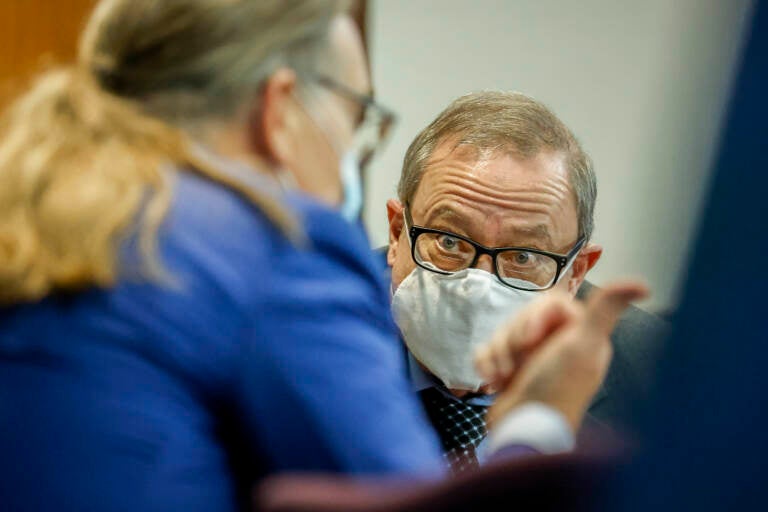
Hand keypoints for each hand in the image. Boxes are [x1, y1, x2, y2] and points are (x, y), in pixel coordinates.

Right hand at [474, 280, 647, 432]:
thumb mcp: (583, 345)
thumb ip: (607, 310)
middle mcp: (557, 345)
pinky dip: (486, 363)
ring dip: (498, 354)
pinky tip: (492, 380)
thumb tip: (642, 286)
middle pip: (522, 317)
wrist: (523, 431)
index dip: (534, 317)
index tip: (532, 339)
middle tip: (520, 359)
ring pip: (502, 333)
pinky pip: (487, 350)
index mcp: (579, 336)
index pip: (548, 303)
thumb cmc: (555, 390)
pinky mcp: (508, 371)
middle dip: (512, 338)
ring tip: (506, 376)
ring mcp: (531, 359)